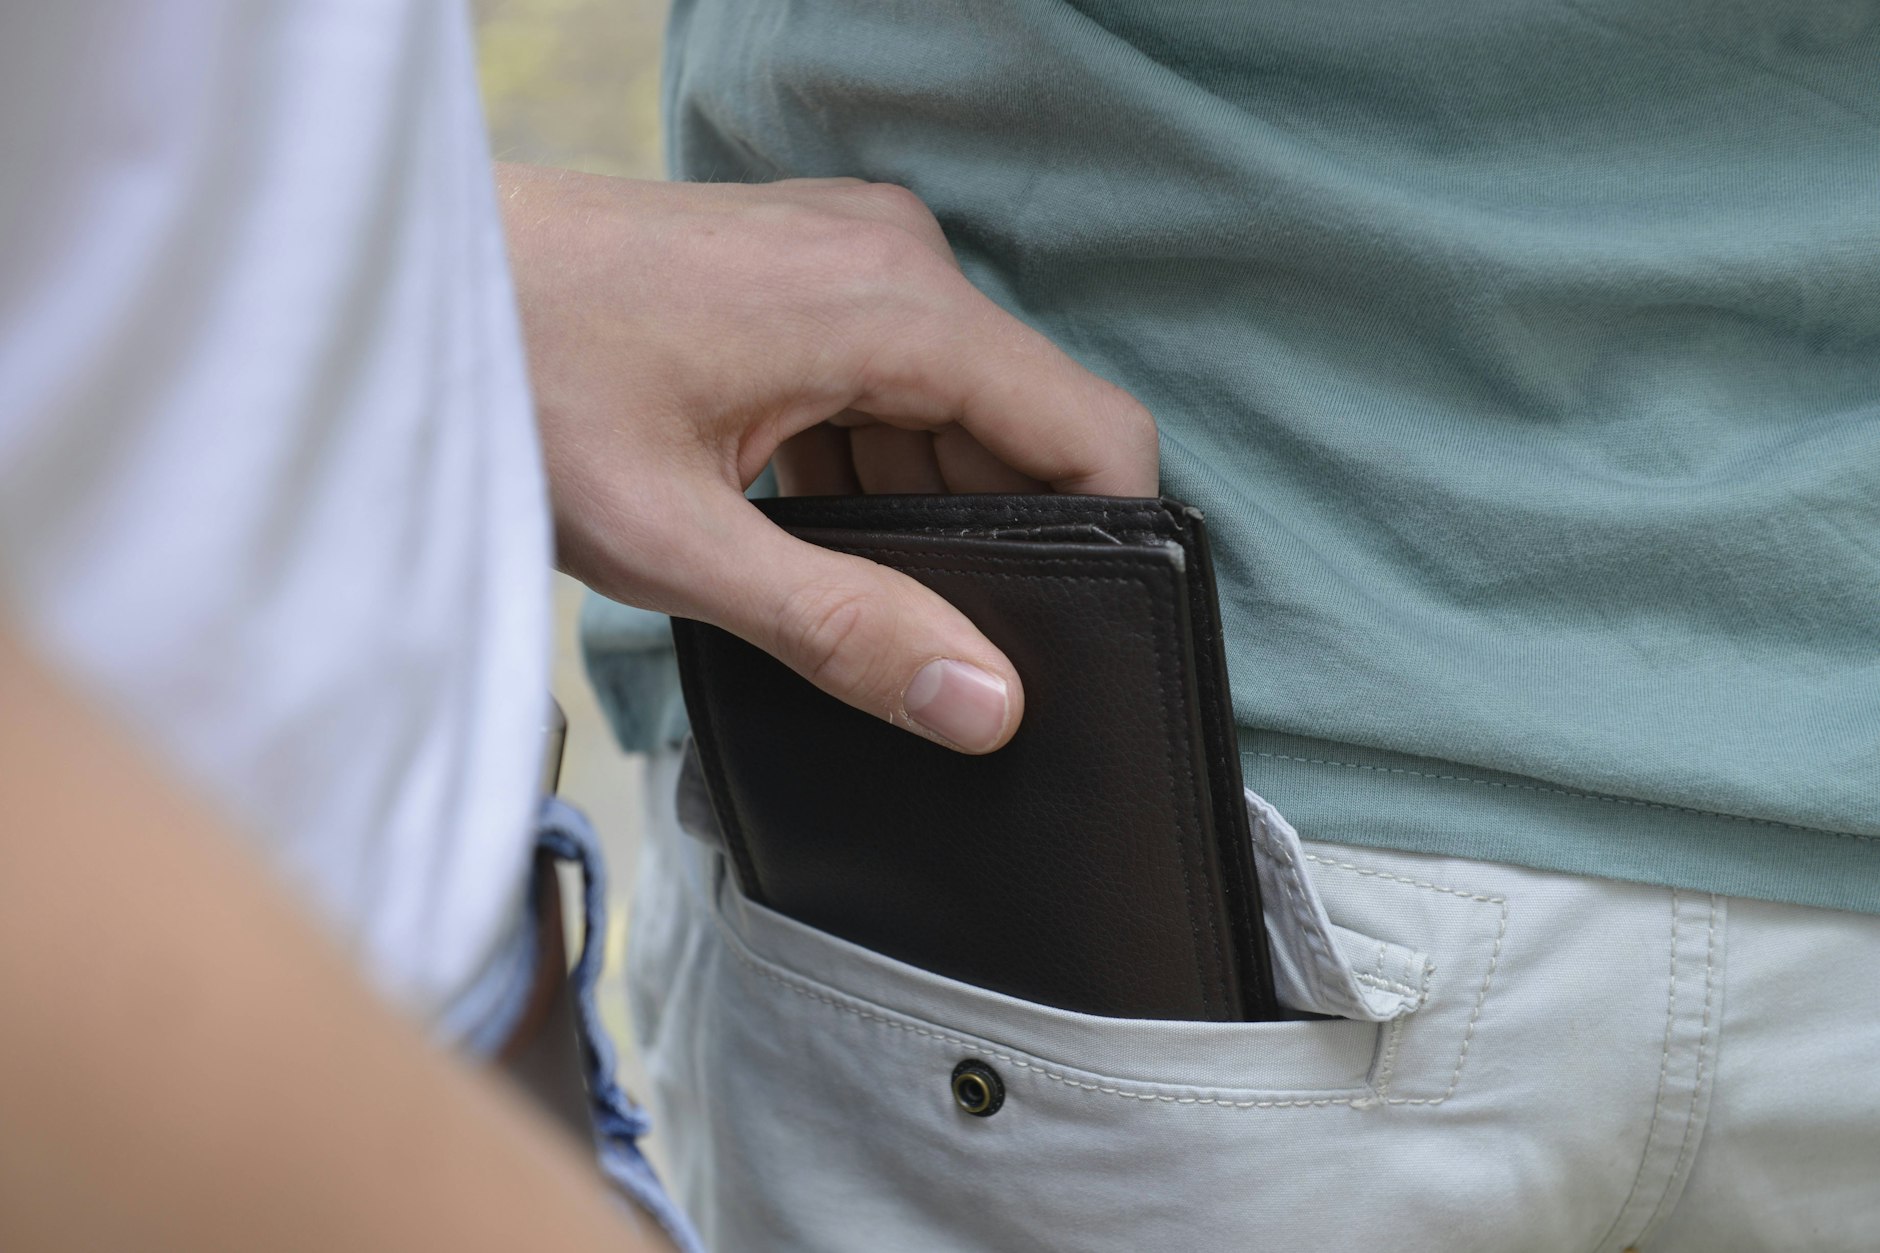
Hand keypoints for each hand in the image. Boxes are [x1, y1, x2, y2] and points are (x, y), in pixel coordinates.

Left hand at [499, 165, 1156, 752]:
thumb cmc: (516, 384)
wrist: (403, 281)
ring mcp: (846, 253)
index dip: (1112, 541)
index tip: (1088, 638)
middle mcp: (892, 256)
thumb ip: (845, 627)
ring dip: (919, 506)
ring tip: (834, 585)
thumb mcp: (678, 541)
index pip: (1089, 430)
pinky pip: (887, 381)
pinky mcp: (803, 271)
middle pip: (1020, 425)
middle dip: (1000, 538)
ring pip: (951, 409)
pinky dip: (867, 463)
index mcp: (892, 303)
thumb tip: (986, 703)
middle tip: (934, 644)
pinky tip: (797, 528)